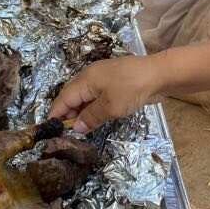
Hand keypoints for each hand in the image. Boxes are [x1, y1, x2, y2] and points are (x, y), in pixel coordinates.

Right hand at [48, 54, 166, 132]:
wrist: (159, 75)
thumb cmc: (131, 88)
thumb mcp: (110, 107)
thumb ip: (91, 118)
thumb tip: (75, 128)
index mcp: (85, 79)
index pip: (64, 98)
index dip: (56, 113)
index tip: (50, 129)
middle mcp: (91, 76)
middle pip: (72, 96)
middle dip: (67, 113)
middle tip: (67, 133)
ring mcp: (104, 79)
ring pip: (86, 96)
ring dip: (81, 111)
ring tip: (80, 129)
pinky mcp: (115, 83)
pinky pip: (98, 96)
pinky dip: (93, 107)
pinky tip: (95, 118)